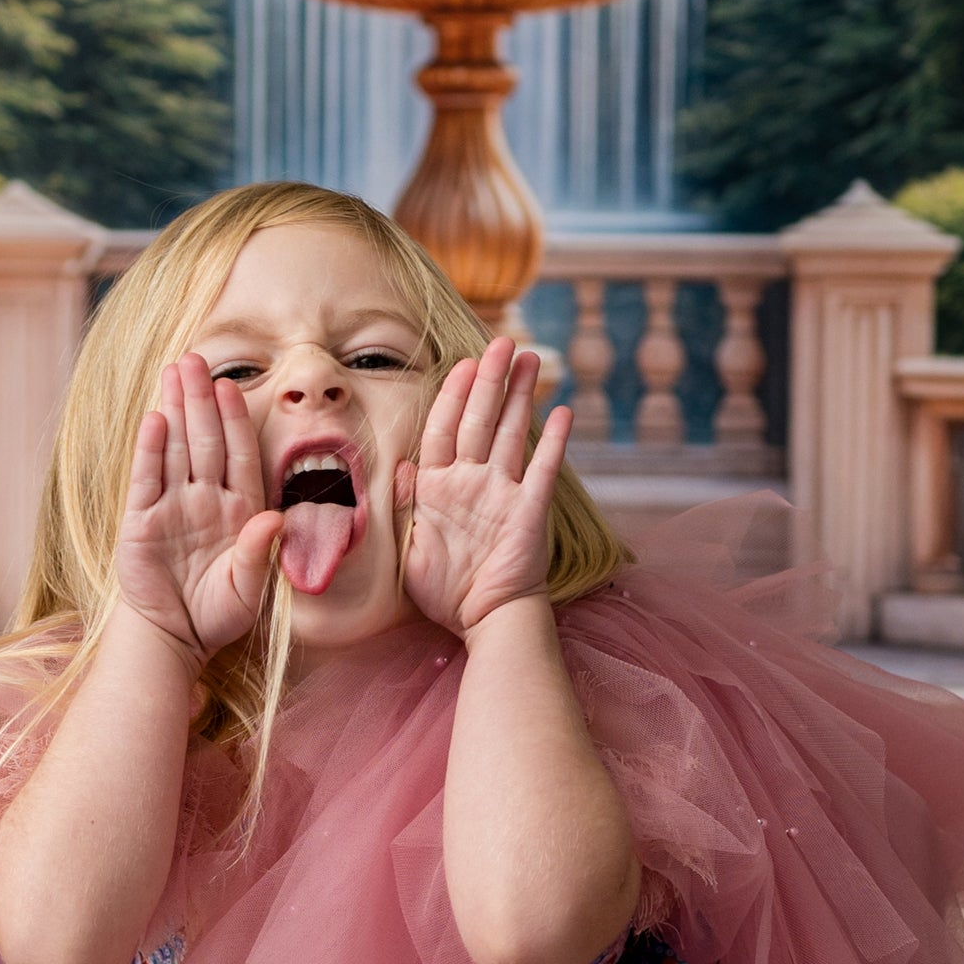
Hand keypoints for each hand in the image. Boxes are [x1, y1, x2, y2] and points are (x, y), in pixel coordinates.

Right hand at [114, 351, 283, 660]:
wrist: (172, 639)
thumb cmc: (216, 614)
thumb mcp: (247, 590)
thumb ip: (258, 554)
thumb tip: (274, 519)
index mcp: (238, 510)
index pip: (239, 455)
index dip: (236, 421)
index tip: (234, 387)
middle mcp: (205, 500)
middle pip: (205, 440)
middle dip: (201, 399)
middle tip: (196, 358)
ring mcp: (172, 506)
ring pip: (175, 448)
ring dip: (175, 409)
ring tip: (173, 370)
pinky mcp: (141, 521)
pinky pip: (146, 479)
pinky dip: (150, 450)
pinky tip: (153, 419)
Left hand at [398, 345, 571, 638]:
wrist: (485, 622)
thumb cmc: (445, 592)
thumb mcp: (410, 547)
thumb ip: (406, 503)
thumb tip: (400, 464)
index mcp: (439, 487)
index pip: (444, 428)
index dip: (454, 394)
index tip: (464, 362)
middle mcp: (474, 482)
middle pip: (481, 420)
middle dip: (491, 380)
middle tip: (503, 342)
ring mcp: (504, 493)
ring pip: (512, 434)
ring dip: (521, 396)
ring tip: (532, 358)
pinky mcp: (530, 511)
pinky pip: (543, 471)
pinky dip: (552, 442)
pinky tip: (562, 412)